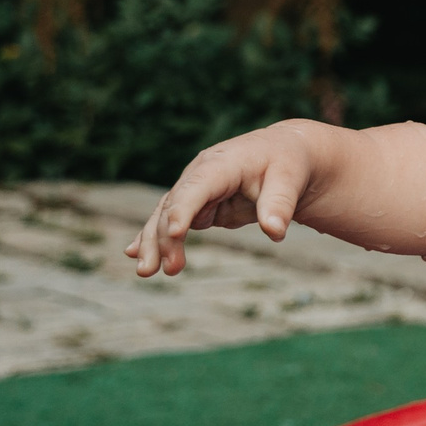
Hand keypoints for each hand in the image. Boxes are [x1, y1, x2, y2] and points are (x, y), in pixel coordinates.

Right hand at [124, 124, 318, 277]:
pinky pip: (172, 220)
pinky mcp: (199, 204)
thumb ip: (280, 204)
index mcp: (221, 162)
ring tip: (147, 272)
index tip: (176, 232)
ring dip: (155, 243)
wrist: (284, 154)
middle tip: (164, 270)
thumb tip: (275, 232)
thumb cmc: (287, 163)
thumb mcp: (290, 179)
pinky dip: (155, 236)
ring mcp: (196, 189)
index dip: (185, 208)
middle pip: (175, 205)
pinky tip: (134, 253)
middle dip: (165, 237)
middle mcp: (200, 174)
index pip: (197, 186)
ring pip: (166, 215)